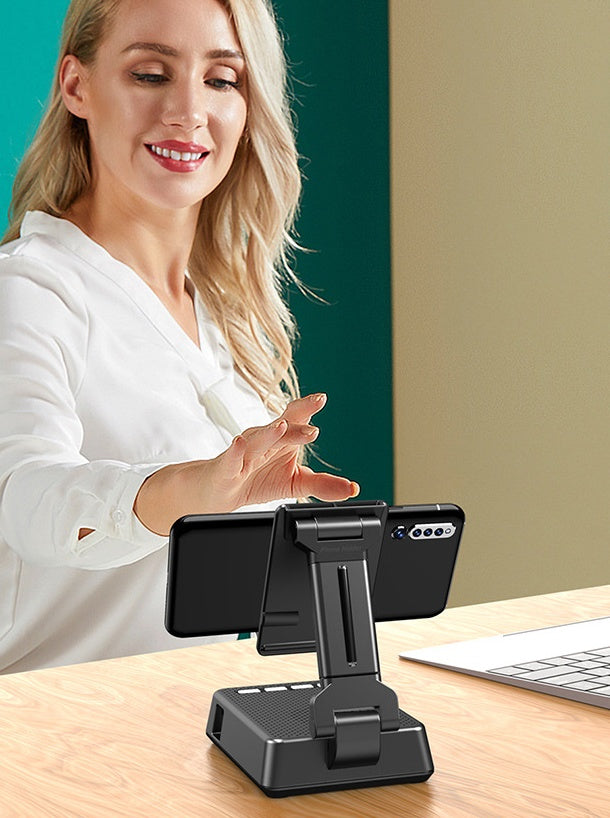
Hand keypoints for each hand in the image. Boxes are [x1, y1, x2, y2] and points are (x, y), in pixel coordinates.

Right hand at [133, 393, 359, 534]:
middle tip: (313, 415)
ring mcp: (243, 453)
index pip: (295, 419)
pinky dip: (235, 451)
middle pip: (280, 425)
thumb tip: (352, 488)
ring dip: (269, 432)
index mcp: (280, 439)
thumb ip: (322, 484)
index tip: (321, 398)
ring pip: (257, 440)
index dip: (307, 407)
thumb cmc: (254, 479)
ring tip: (283, 426)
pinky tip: (239, 444)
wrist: (215, 493)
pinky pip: (230, 459)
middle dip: (296, 418)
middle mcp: (262, 440)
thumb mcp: (293, 484)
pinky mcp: (225, 469)